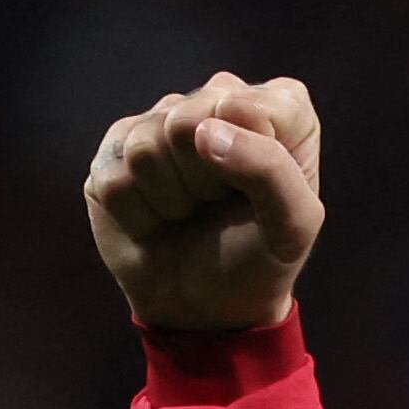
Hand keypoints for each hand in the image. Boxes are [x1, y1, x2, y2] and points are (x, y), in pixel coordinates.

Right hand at [85, 73, 325, 334]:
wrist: (206, 308)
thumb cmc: (257, 258)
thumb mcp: (294, 226)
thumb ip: (271, 169)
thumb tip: (203, 131)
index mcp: (274, 106)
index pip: (246, 105)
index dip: (249, 159)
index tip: (257, 195)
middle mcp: (214, 100)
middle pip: (188, 118)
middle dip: (203, 179)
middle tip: (216, 205)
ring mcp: (159, 121)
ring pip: (146, 146)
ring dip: (170, 199)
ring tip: (187, 212)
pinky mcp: (114, 151)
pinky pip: (115, 176)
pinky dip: (138, 214)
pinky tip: (156, 218)